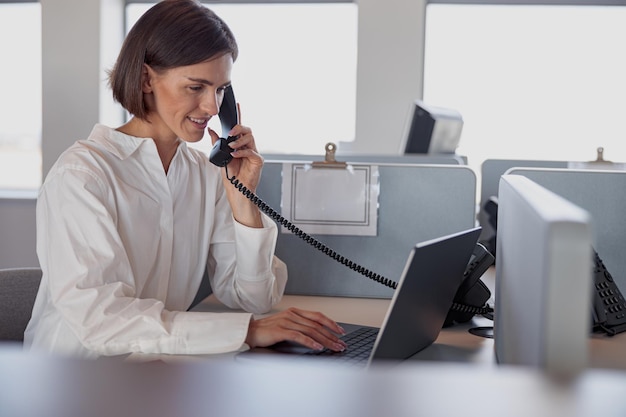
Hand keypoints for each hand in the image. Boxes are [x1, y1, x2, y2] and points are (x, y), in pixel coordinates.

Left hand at [209, 105, 264, 227]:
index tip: (237, 105)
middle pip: (247, 130)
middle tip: (230, 132)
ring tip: (231, 146)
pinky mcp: (258, 161)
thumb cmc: (231, 176)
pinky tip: (234, 154)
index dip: (239, 116)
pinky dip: (242, 151)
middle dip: (238, 128)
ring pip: (250, 138)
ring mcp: (254, 154)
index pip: (240, 128)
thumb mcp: (221, 157)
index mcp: (240, 145)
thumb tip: (211, 130)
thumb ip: (217, 143)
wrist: (237, 191)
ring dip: (239, 140)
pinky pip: (251, 152)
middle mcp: (248, 147)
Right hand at [245, 307, 347, 351]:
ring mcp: (286, 321)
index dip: (331, 323)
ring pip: (311, 331)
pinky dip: (310, 342)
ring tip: (334, 347)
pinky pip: (299, 336)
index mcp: (294, 312)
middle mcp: (292, 314)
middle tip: (341, 344)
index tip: (341, 331)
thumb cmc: (267, 331)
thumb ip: (299, 327)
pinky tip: (317, 347)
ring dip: (325, 340)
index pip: (317, 316)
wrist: (248, 332)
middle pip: (317, 325)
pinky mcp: (280, 330)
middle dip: (332, 335)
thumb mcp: (285, 325)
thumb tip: (316, 336)